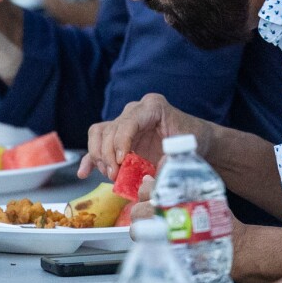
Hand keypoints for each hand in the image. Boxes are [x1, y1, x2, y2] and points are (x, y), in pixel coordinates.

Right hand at [80, 94, 212, 180]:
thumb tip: (152, 175)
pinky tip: (84, 173)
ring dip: (99, 156)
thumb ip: (170, 159)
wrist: (197, 141)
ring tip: (110, 175)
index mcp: (152, 107)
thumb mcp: (186, 147)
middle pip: (110, 129)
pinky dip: (90, 159)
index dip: (120, 142)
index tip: (120, 161)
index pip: (128, 121)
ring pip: (99, 134)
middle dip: (108, 154)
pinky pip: (98, 144)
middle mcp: (134, 111)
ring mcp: (125, 123)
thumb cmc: (194, 141)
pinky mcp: (119, 137)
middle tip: (115, 175)